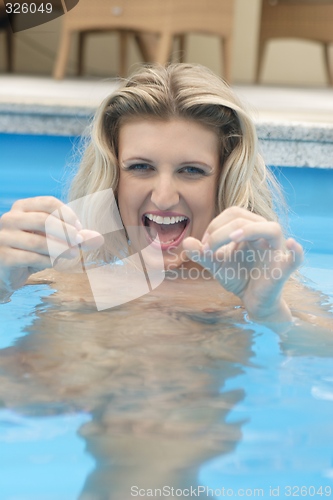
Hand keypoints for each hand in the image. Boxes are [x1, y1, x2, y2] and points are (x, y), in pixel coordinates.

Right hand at [0, 196, 103, 300]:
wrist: (8, 272)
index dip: (68, 214)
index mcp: (22, 207)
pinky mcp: (3, 256)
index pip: (49, 202)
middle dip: (66, 232)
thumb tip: (100, 238)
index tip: (80, 228)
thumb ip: (76, 237)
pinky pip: (30, 257)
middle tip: (79, 241)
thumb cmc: (33, 251)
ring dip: (60, 248)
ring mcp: (3, 237)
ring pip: (38, 241)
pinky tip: (56, 263)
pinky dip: (47, 260)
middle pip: (43, 220)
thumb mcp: (55, 240)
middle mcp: (10, 218)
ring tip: (74, 254)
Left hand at [183, 207, 302, 322]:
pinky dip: (296, 251)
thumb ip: (201, 254)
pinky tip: (292, 244)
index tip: (203, 246)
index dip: (215, 225)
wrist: (252, 301)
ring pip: (271, 228)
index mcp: (250, 229)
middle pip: (245, 220)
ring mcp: (276, 250)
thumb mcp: (216, 264)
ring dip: (250, 230)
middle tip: (207, 249)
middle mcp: (265, 234)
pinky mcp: (282, 269)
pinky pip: (295, 258)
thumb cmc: (238, 276)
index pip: (233, 214)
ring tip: (233, 238)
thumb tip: (186, 242)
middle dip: (221, 232)